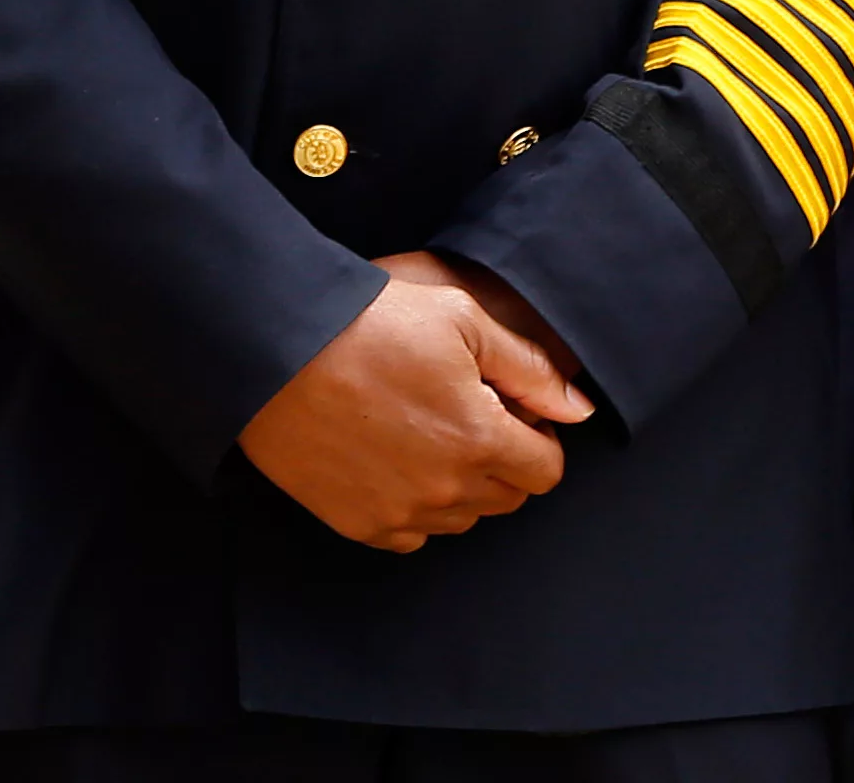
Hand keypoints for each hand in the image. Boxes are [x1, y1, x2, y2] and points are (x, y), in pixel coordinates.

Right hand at [238, 259, 589, 553]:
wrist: (277, 348)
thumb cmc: (370, 323)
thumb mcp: (463, 320)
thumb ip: (530, 368)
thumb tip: (577, 409)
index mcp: (480, 440)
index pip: (545, 471)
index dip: (536, 437)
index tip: (509, 409)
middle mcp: (446, 489)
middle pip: (506, 497)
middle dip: (502, 459)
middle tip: (465, 412)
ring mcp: (400, 513)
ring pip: (460, 519)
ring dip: (458, 484)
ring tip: (423, 430)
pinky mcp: (359, 524)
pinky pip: (411, 534)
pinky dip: (413, 506)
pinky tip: (392, 458)